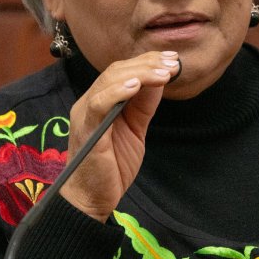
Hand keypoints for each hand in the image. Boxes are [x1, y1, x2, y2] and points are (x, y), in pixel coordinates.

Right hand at [59, 50, 180, 221]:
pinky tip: (136, 85)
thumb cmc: (112, 166)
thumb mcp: (135, 130)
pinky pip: (99, 103)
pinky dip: (118, 91)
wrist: (91, 199)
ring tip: (164, 73)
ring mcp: (85, 114)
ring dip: (140, 74)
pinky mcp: (86, 130)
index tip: (172, 58)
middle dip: (148, 64)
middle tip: (173, 63)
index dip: (147, 61)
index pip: (122, 71)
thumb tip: (160, 79)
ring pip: (109, 81)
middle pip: (117, 70)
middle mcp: (89, 102)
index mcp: (100, 100)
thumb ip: (143, 105)